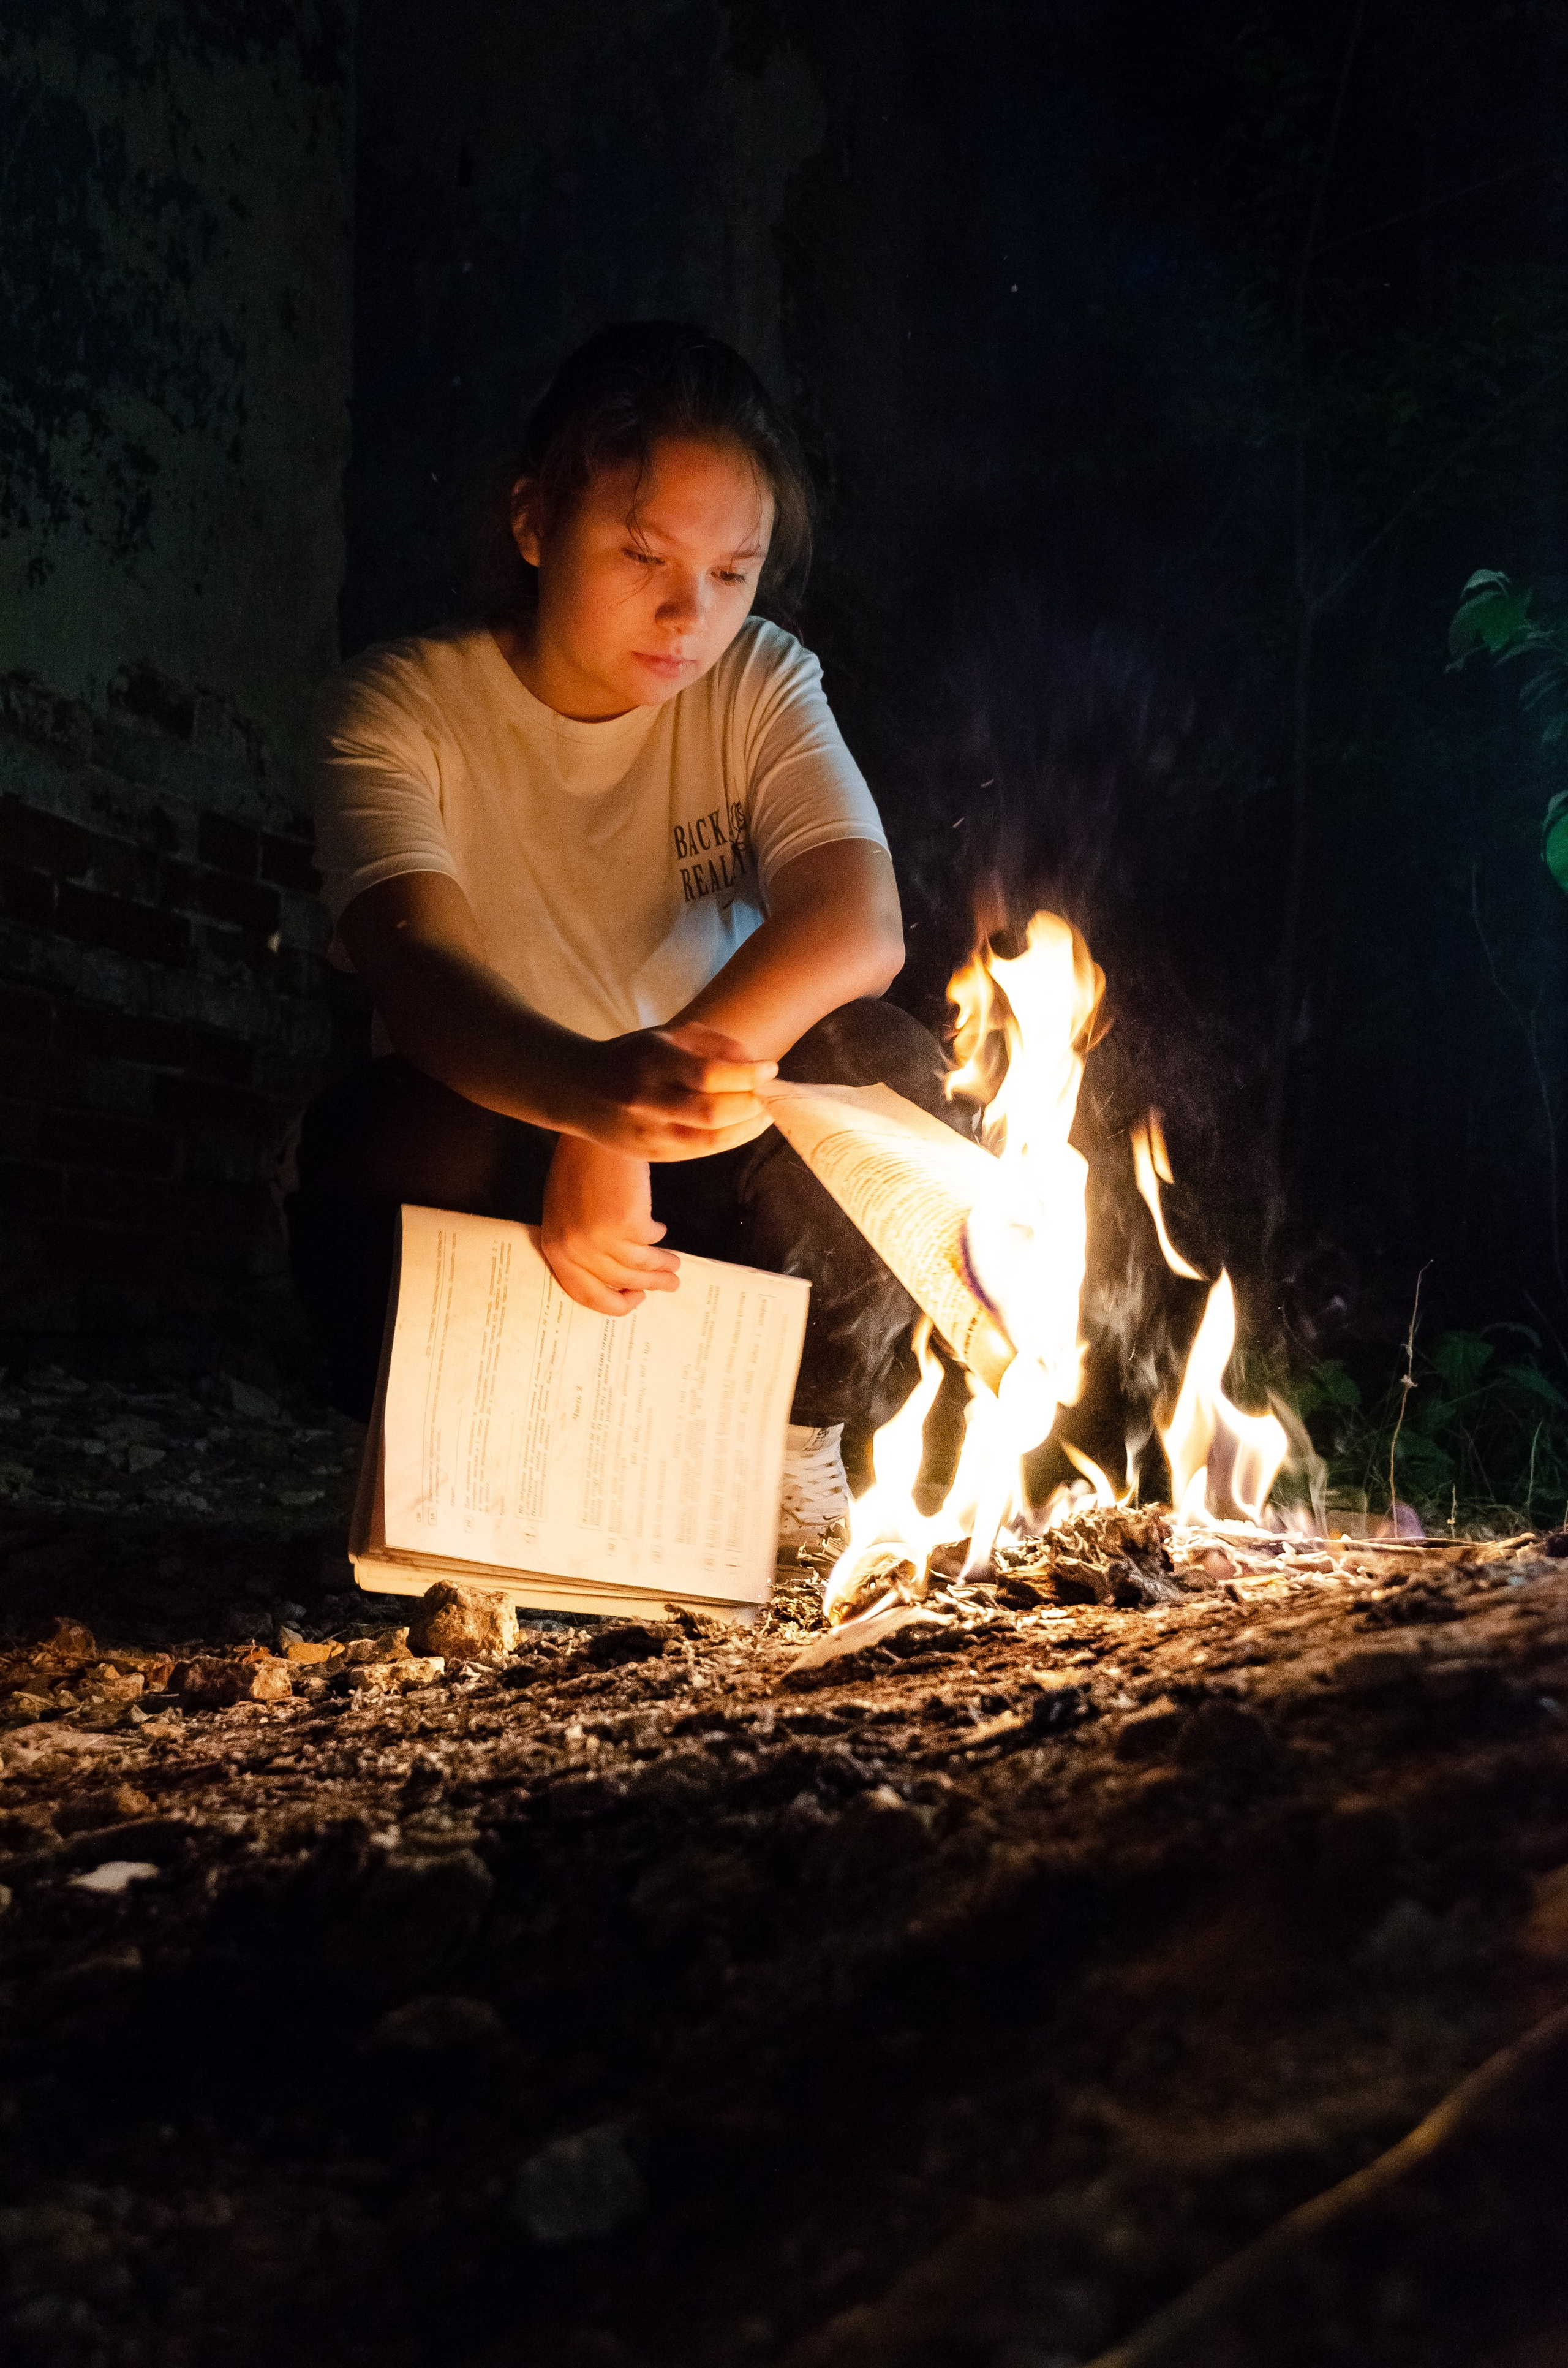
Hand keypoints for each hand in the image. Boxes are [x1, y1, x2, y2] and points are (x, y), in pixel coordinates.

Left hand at [540, 1137, 679, 1314]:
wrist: (595, 1132)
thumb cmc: (581, 1165)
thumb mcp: (568, 1211)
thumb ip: (582, 1242)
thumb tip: (614, 1272)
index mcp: (555, 1246)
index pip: (582, 1292)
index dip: (611, 1303)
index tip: (632, 1299)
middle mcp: (574, 1248)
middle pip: (617, 1283)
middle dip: (647, 1286)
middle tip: (668, 1286)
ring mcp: (599, 1238)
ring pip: (638, 1267)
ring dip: (661, 1268)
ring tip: (675, 1266)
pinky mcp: (627, 1224)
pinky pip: (650, 1242)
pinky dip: (658, 1239)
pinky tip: (661, 1229)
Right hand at [572, 1023, 774, 1159]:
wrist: (580, 1090)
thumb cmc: (634, 1057)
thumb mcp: (668, 1035)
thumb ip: (714, 1043)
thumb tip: (756, 1065)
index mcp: (651, 1061)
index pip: (708, 1074)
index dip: (746, 1075)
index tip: (770, 1069)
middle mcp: (647, 1100)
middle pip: (712, 1111)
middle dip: (752, 1104)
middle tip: (772, 1093)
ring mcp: (648, 1132)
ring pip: (710, 1139)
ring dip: (747, 1127)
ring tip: (767, 1112)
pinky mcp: (652, 1154)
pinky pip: (701, 1152)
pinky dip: (731, 1139)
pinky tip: (746, 1126)